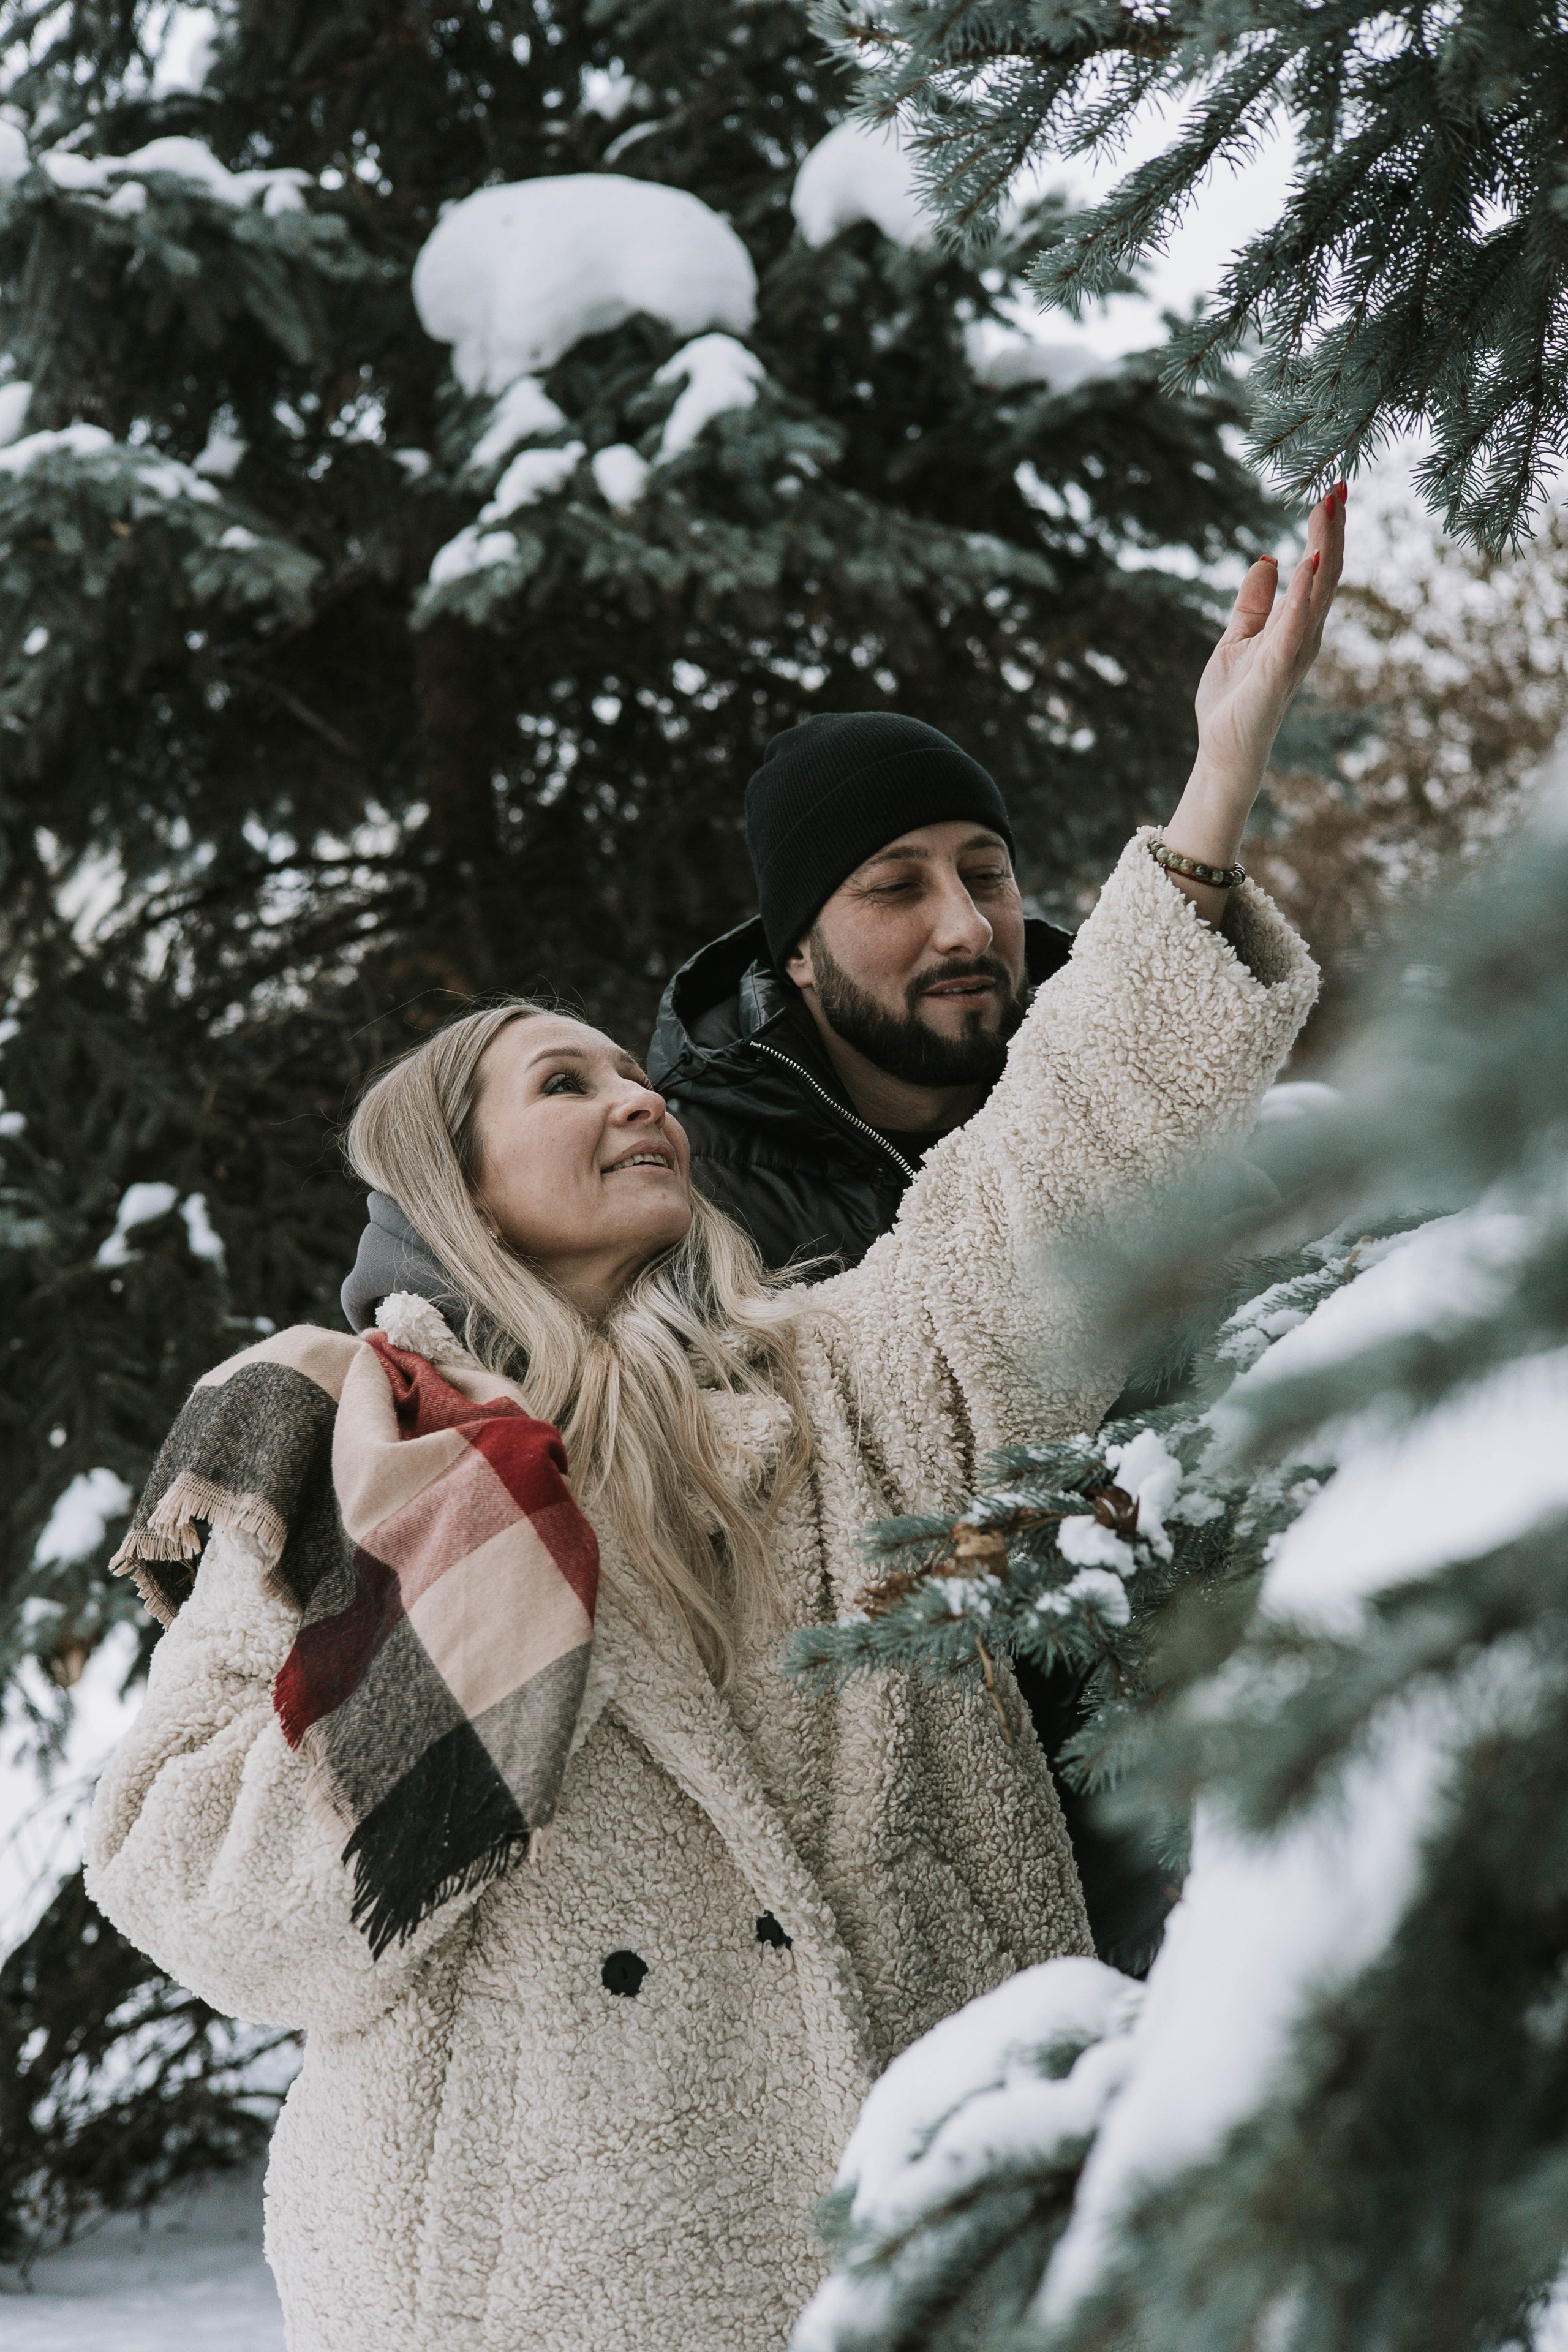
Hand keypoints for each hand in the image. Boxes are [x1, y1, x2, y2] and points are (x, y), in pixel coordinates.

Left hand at [1162, 484, 1346, 921]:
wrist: (1222, 750)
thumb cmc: (1233, 700)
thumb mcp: (1237, 637)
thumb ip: (1253, 601)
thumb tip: (1267, 559)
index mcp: (1295, 624)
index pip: (1316, 568)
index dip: (1324, 530)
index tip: (1329, 490)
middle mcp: (1304, 633)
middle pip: (1326, 571)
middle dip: (1333, 528)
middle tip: (1339, 485)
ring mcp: (1295, 650)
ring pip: (1318, 590)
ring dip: (1325, 547)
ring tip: (1329, 507)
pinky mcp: (1277, 668)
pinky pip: (1294, 623)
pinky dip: (1302, 591)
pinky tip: (1306, 559)